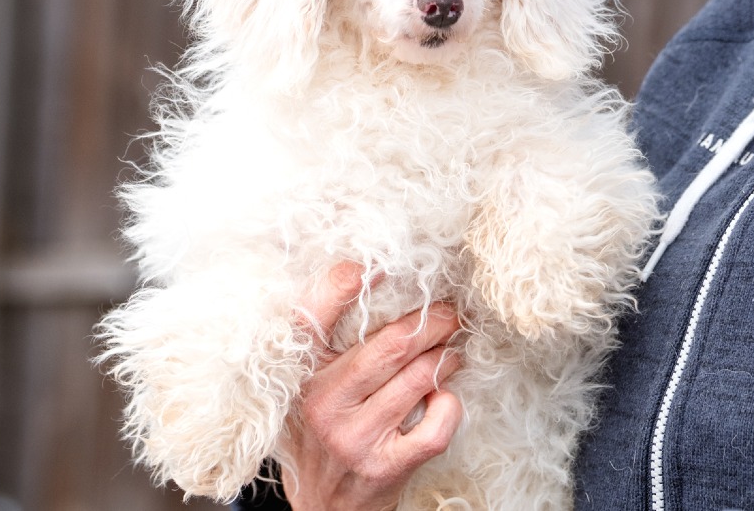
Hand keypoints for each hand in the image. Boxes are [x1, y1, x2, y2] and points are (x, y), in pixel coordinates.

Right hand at [283, 263, 463, 510]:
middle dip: (430, 321)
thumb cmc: (319, 431)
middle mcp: (323, 404)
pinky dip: (449, 406)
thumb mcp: (305, 384)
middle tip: (450, 311)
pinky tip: (445, 397)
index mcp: (301, 374)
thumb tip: (368, 280)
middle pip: (390, 345)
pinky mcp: (385, 468)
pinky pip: (435, 427)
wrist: (320, 509)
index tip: (376, 267)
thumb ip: (325, 342)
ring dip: (445, 356)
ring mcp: (355, 438)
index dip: (342, 284)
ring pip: (418, 379)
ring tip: (453, 348)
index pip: (311, 316)